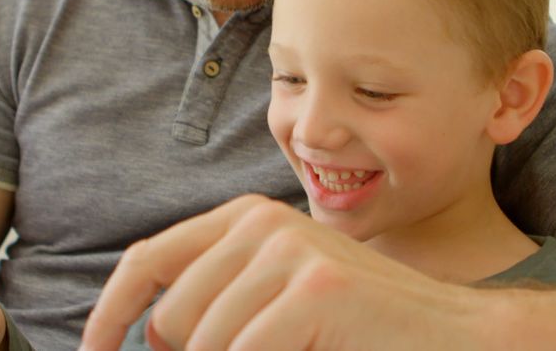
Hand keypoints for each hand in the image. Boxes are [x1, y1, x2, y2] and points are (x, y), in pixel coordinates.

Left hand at [80, 195, 487, 350]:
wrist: (447, 332)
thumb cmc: (354, 322)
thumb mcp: (275, 293)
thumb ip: (216, 293)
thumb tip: (145, 333)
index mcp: (244, 218)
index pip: (146, 260)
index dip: (108, 314)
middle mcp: (261, 222)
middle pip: (171, 317)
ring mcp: (290, 251)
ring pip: (204, 342)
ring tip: (295, 349)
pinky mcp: (315, 288)